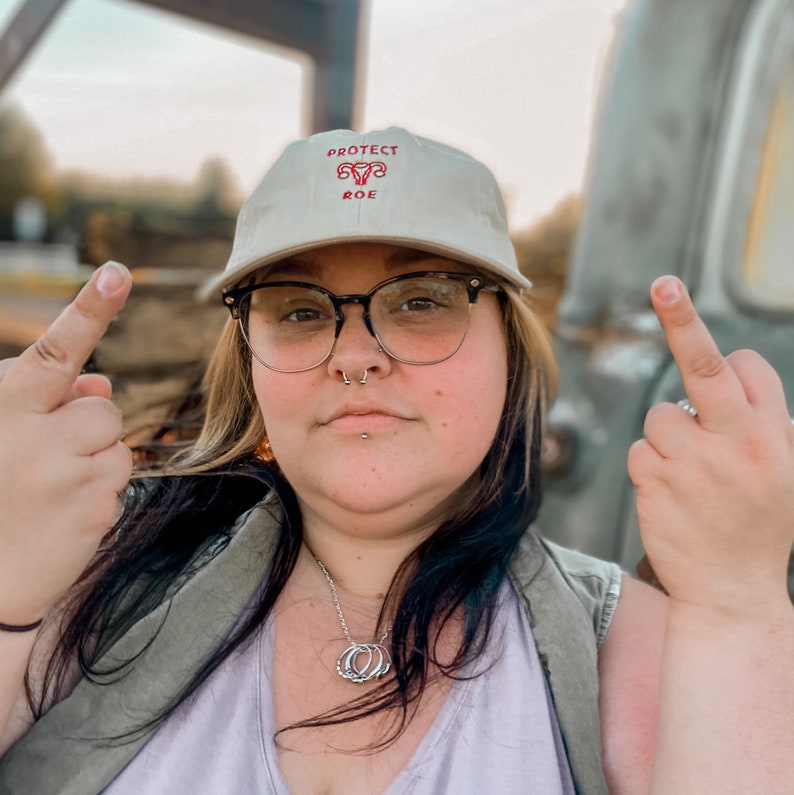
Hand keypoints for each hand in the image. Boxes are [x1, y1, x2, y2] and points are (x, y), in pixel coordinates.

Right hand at [0, 262, 132, 624]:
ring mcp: (67, 476)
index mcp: (4, 408)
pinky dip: (100, 487)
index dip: (88, 310)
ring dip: (93, 457)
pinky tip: (62, 509)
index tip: (117, 274)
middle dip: (84, 425)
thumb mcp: (0, 430)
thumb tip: (104, 382)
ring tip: (50, 487)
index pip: (52, 352)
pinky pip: (120, 475)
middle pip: (103, 407)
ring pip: (116, 440)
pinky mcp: (95, 509)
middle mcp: (34, 438)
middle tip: (43, 459)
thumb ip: (46, 396)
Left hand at [628, 276, 793, 615]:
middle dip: (682, 319)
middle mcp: (735, 441)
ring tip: (691, 479)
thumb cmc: (761, 528)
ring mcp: (692, 461)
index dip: (733, 372)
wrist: (732, 593)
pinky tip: (673, 497)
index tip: (727, 373)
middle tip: (664, 284)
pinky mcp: (653, 480)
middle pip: (704, 364)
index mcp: (774, 433)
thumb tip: (734, 374)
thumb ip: (767, 426)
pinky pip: (639, 450)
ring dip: (668, 440)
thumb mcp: (788, 475)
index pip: (745, 367)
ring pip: (659, 417)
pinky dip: (650, 466)